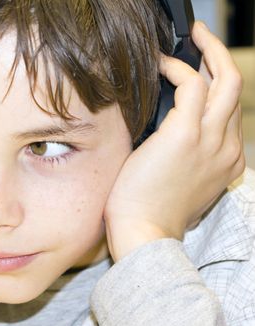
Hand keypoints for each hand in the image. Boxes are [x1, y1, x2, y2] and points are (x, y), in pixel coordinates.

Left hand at [105, 22, 244, 261]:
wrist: (144, 235)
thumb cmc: (149, 211)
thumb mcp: (179, 183)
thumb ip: (184, 157)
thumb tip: (164, 130)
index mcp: (227, 162)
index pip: (230, 111)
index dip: (216, 85)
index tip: (198, 70)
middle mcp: (227, 148)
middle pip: (235, 89)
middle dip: (220, 56)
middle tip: (200, 37)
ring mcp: (211, 141)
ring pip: (224, 80)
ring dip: (208, 50)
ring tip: (189, 37)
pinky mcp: (184, 135)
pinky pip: (191, 85)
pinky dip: (177, 68)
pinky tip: (158, 65)